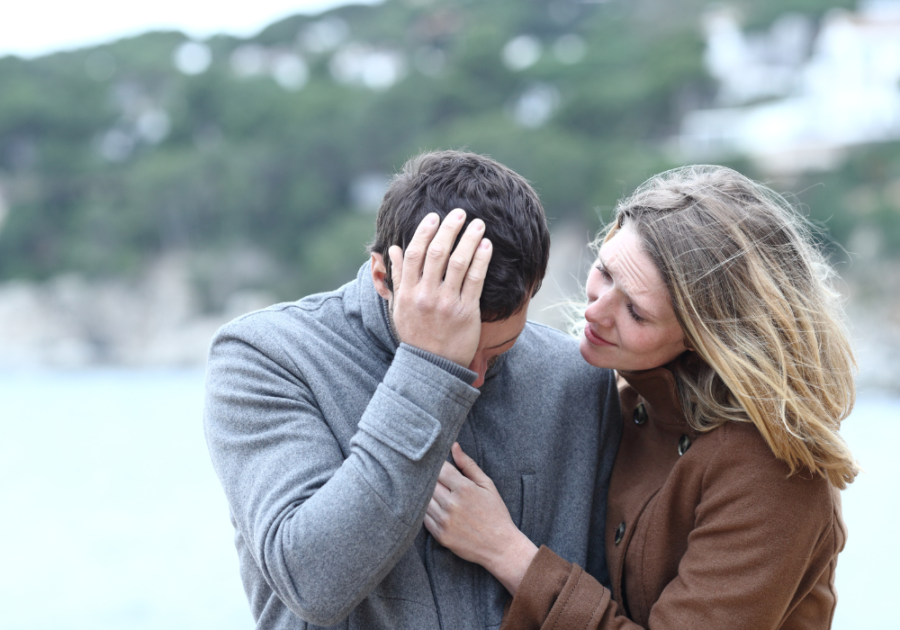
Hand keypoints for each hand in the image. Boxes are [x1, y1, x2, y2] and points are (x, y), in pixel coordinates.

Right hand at [388, 209, 490, 367]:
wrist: (432, 367)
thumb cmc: (416, 335)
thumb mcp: (399, 308)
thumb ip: (398, 277)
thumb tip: (393, 249)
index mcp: (407, 293)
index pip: (414, 253)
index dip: (425, 231)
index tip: (435, 216)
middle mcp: (425, 296)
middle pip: (437, 253)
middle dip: (449, 229)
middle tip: (460, 213)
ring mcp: (446, 304)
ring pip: (459, 263)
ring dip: (469, 239)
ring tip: (478, 224)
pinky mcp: (466, 312)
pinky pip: (475, 280)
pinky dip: (481, 260)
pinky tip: (486, 245)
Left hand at [425, 443, 537, 594]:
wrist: (501, 546)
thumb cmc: (496, 513)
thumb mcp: (487, 485)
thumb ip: (468, 465)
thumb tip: (454, 446)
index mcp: (464, 489)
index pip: (439, 469)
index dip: (436, 465)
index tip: (436, 464)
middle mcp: (451, 504)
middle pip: (428, 484)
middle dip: (430, 479)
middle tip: (432, 478)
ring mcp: (444, 521)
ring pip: (423, 501)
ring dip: (427, 495)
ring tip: (436, 494)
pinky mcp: (440, 536)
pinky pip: (424, 518)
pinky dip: (426, 512)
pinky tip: (436, 509)